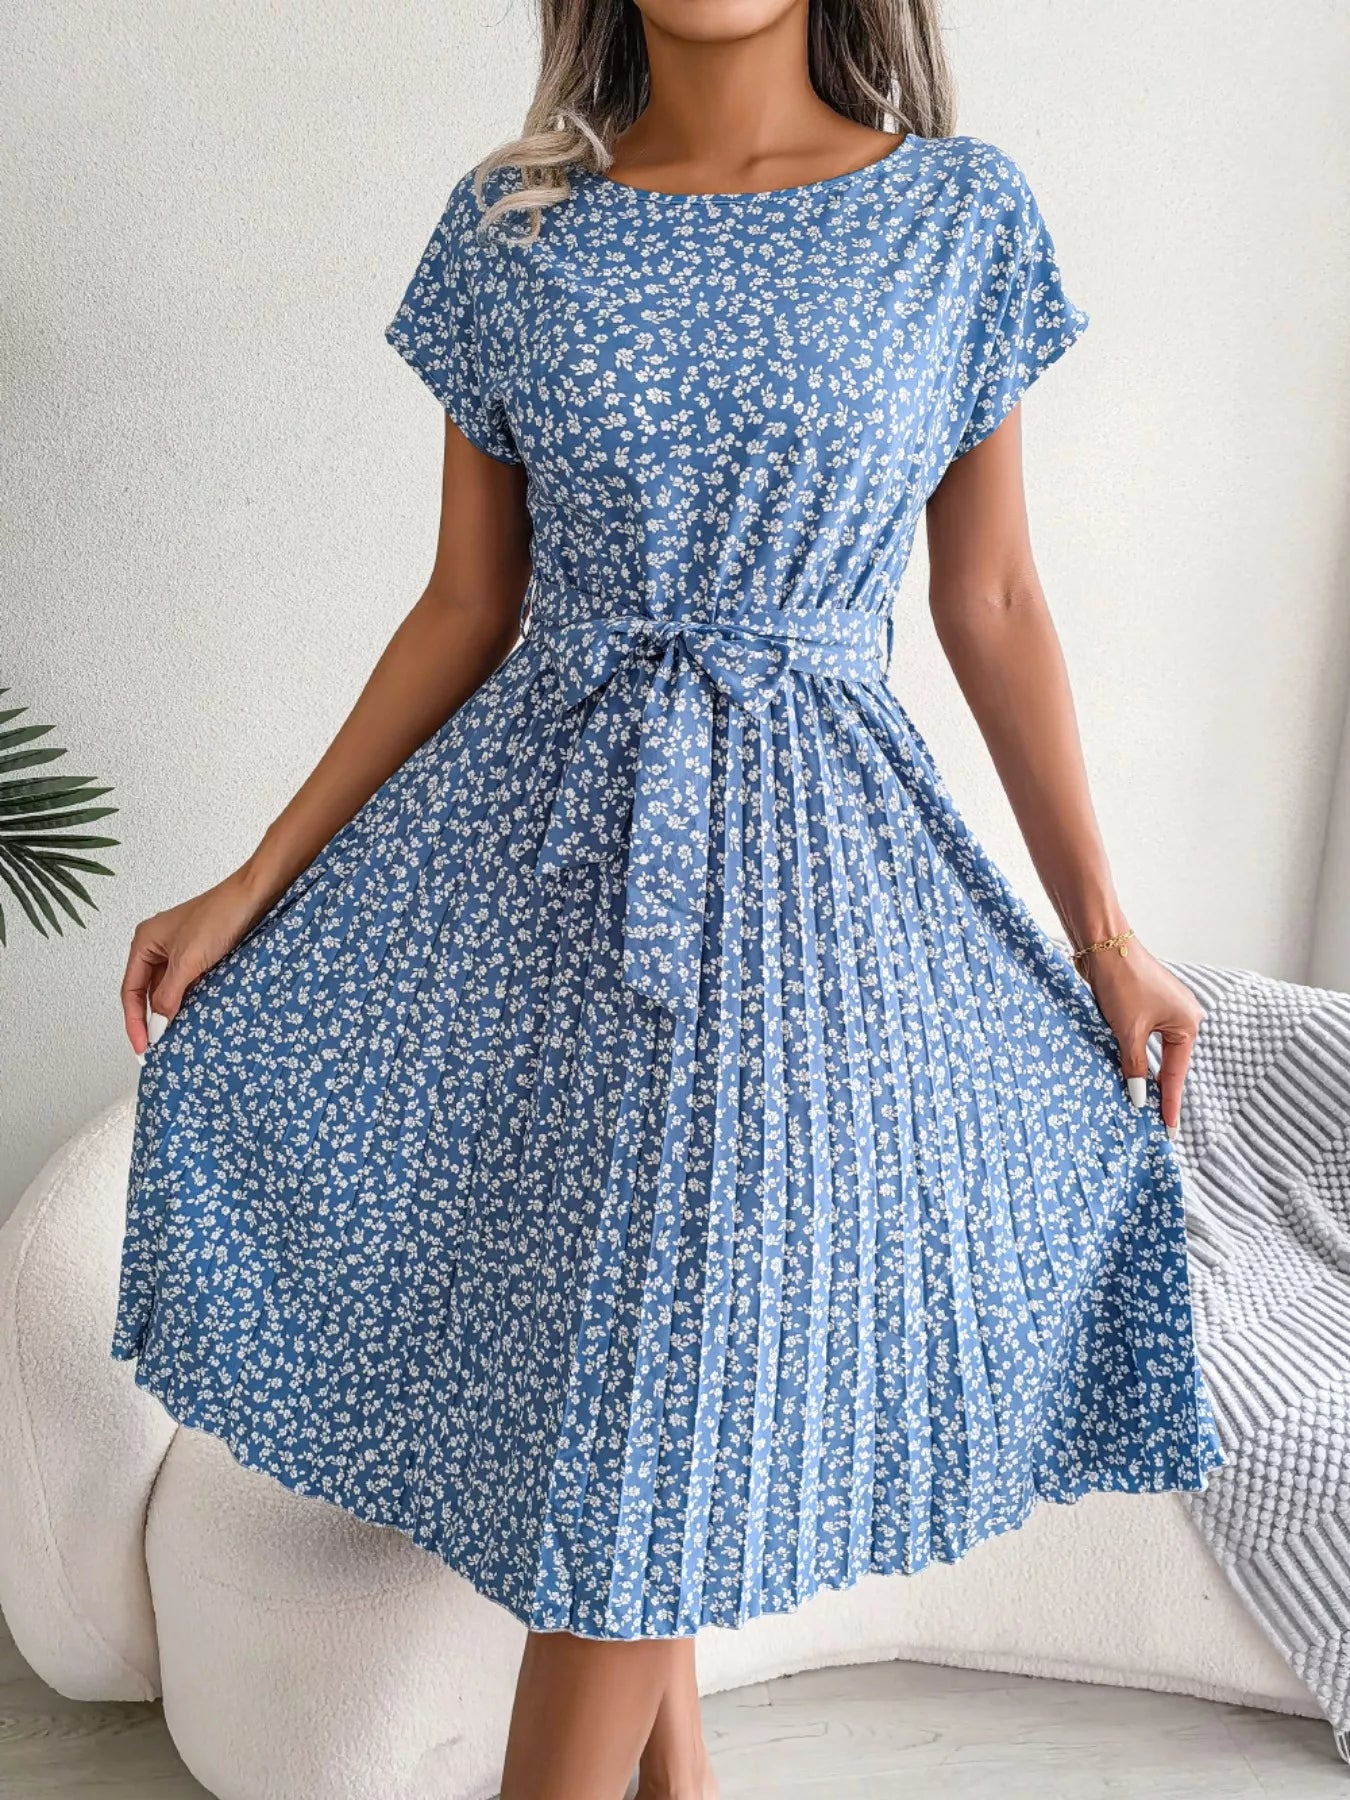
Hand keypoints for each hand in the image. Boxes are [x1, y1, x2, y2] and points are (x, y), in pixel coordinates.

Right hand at [120, 870, 269, 1054]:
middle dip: (152, 1020)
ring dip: (173, 1011)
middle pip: (147, 992)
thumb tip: (157, 1028)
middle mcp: (158, 946)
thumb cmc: (220, 916)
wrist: (255, 896)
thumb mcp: (189, 962)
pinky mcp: (201, 953)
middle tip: (158, 1049)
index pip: (131, 991)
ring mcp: (180, 949)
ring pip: (169, 989)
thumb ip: (170, 996)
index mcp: (144, 942)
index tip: (143, 1048)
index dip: (134, 1022)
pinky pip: (188, 983)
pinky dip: (189, 1000)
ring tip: (177, 1038)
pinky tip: (196, 1017)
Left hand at [1078, 937, 1203, 1135]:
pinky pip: (1145, 1036)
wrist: (1104, 944)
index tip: (1169, 1130)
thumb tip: (1139, 1099)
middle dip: (1159, 1090)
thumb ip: (1135, 1067)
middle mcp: (1183, 1016)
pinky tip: (1129, 1069)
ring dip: (1145, 1071)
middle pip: (1169, 1063)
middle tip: (1153, 1123)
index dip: (1170, 1104)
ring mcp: (1165, 1008)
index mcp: (1188, 1024)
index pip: (1176, 1075)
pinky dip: (1137, 1053)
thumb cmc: (1122, 984)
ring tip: (1140, 1102)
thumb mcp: (1128, 1032)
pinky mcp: (1147, 1002)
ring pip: (1155, 1050)